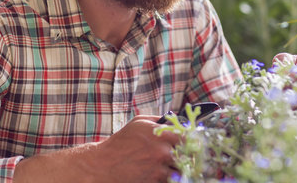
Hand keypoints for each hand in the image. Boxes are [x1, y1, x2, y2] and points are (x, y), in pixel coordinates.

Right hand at [14, 115, 179, 182]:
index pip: (190, 137)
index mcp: (160, 134)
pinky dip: (169, 179)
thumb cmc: (121, 142)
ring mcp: (159, 171)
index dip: (193, 141)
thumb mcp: (139, 123)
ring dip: (179, 170)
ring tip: (170, 167)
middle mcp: (162, 152)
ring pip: (182, 172)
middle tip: (185, 158)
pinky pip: (170, 181)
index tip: (193, 143)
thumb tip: (179, 121)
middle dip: (189, 158)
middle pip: (190, 157)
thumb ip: (160, 120)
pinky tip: (161, 174)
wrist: (103, 167)